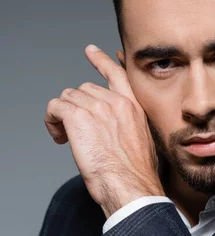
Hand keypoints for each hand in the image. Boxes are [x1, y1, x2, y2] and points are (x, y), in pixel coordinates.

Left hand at [44, 44, 164, 217]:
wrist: (129, 184)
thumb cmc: (136, 174)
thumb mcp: (143, 145)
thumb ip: (129, 130)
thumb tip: (116, 137)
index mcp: (133, 107)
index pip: (116, 74)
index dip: (101, 61)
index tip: (90, 51)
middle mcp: (116, 102)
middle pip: (84, 90)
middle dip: (76, 108)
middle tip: (75, 131)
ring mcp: (96, 107)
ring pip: (68, 98)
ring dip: (63, 117)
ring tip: (67, 138)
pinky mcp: (77, 116)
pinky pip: (55, 107)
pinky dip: (51, 120)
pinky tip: (59, 137)